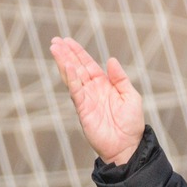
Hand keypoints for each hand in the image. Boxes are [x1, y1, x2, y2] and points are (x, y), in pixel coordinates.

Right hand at [49, 37, 145, 165]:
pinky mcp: (83, 110)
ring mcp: (86, 100)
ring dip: (64, 63)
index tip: (67, 41)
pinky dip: (71, 79)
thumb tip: (111, 60)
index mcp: (103, 85)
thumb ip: (120, 78)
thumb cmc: (131, 124)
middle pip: (76, 68)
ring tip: (55, 48)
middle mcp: (92, 90)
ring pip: (72, 77)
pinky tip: (66, 66)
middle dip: (66, 54)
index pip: (87, 64)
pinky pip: (76, 91)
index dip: (78, 52)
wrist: (128, 146)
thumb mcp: (131, 96)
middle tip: (55, 41)